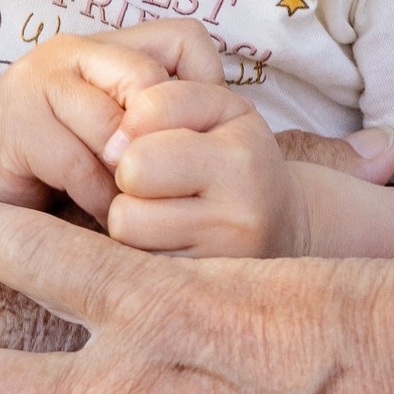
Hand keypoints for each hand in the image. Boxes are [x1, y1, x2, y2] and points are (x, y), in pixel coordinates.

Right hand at [0, 20, 223, 220]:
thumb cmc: (58, 166)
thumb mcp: (117, 137)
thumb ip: (159, 123)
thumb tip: (224, 134)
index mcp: (106, 46)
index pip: (185, 40)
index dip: (204, 92)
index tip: (197, 144)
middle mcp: (71, 52)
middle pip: (150, 82)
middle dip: (164, 140)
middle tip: (169, 183)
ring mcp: (37, 83)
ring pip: (115, 126)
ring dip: (133, 178)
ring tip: (138, 207)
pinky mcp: (13, 126)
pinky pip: (80, 164)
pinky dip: (101, 199)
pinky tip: (106, 219)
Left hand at [106, 80, 390, 257]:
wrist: (282, 224)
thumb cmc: (237, 155)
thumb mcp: (217, 109)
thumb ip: (164, 102)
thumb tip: (111, 150)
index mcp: (241, 157)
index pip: (145, 126)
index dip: (134, 132)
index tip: (153, 141)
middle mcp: (239, 212)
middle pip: (130, 182)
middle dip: (130, 180)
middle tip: (155, 182)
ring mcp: (220, 260)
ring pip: (125, 228)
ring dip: (132, 218)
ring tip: (162, 213)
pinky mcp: (200, 290)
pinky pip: (136, 266)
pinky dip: (141, 252)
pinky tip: (169, 242)